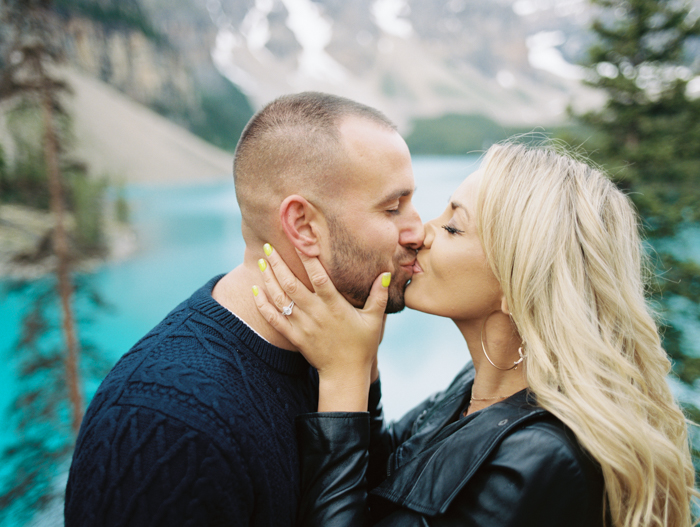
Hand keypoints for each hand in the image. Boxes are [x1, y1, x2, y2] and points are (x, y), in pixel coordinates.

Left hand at [253, 244, 389, 411]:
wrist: (345, 374)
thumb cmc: (362, 345)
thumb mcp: (374, 320)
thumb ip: (378, 296)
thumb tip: (385, 274)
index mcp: (334, 305)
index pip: (318, 276)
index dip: (307, 258)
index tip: (299, 241)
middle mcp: (316, 313)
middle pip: (292, 284)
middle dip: (278, 264)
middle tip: (267, 246)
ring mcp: (303, 326)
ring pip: (280, 299)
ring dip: (269, 279)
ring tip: (261, 262)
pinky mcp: (294, 337)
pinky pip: (274, 319)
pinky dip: (262, 305)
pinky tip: (255, 291)